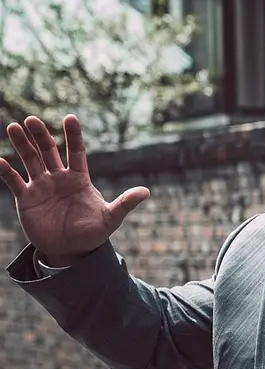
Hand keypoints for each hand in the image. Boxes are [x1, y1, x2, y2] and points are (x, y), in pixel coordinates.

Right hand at [0, 115, 148, 265]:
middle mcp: (59, 178)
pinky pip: (14, 181)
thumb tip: (146, 191)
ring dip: (21, 145)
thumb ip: (125, 203)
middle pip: (49, 151)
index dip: (73, 136)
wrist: (71, 251)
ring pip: (30, 160)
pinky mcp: (26, 199)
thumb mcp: (111, 218)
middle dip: (41, 135)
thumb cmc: (92, 233)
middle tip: (31, 119)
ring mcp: (41, 187)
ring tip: (13, 127)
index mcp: (79, 179)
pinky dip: (6, 171)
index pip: (76, 152)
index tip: (70, 117)